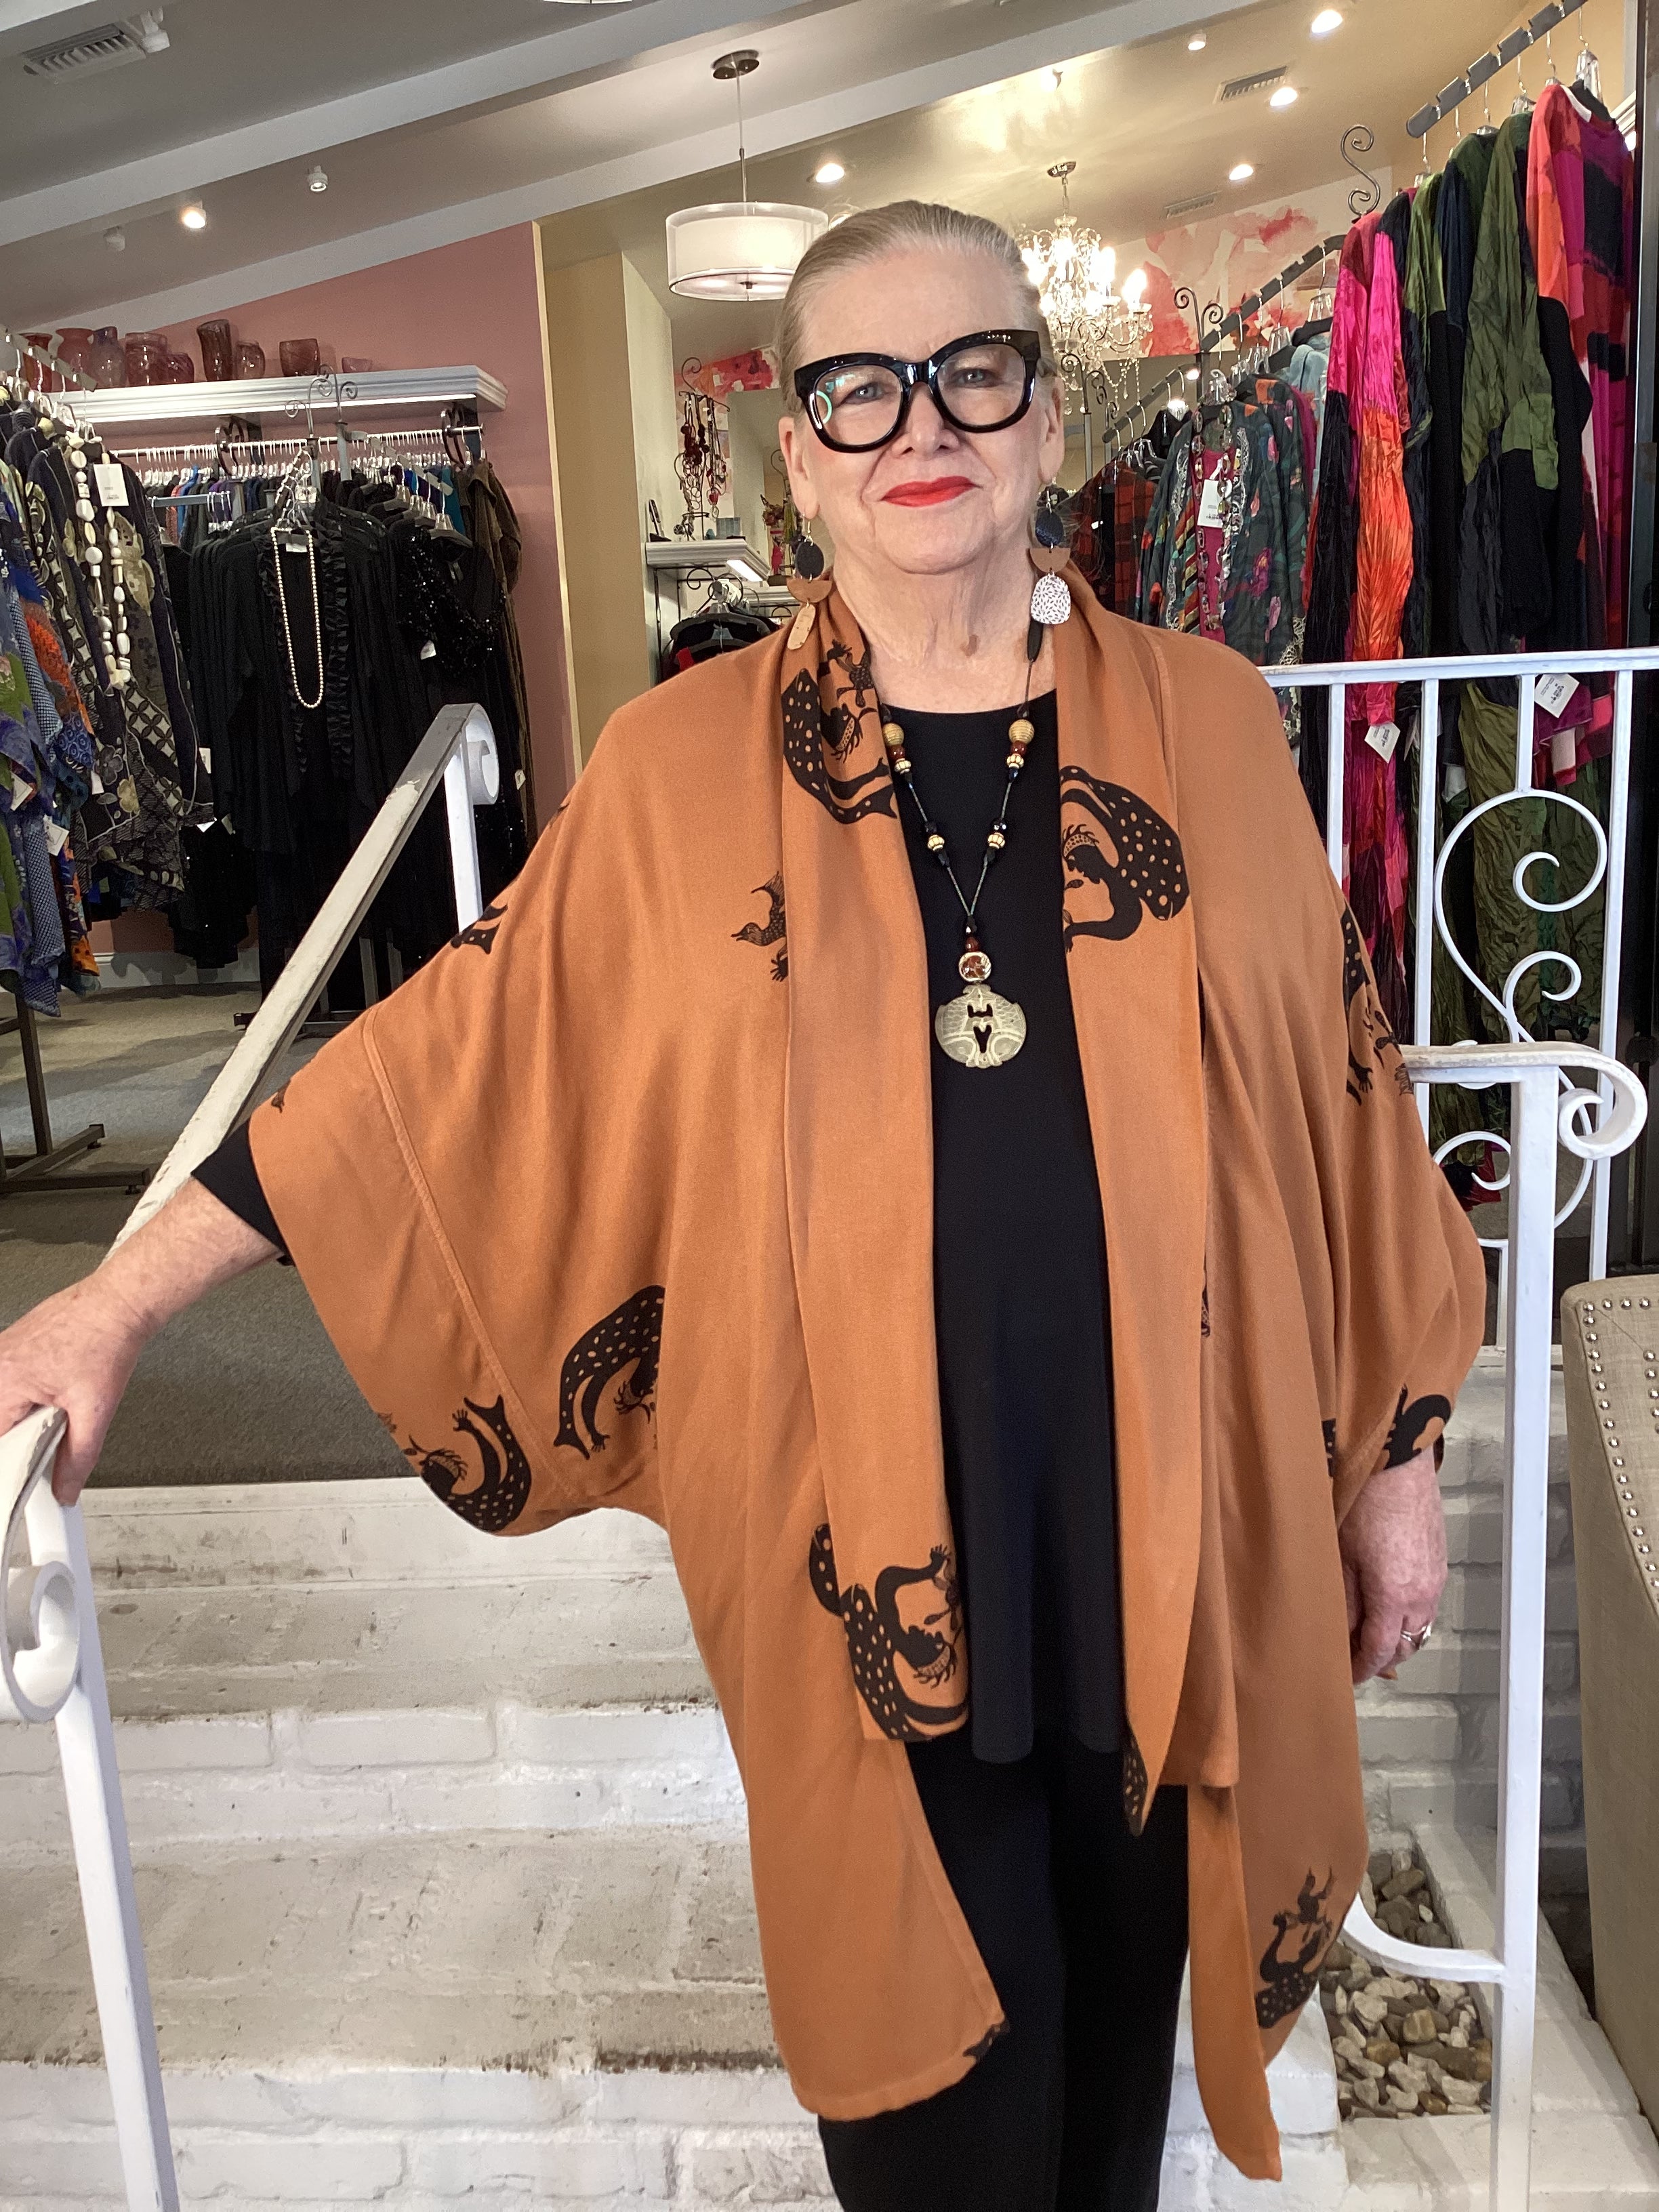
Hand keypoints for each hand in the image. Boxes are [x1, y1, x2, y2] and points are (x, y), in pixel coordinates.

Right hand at [0, 1178, 278, 1507]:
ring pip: (3, 1405)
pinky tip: (56, 1386)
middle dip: (21, 1436)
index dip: (13, 1464)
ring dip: (26, 1415)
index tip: (27, 1473)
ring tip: (60, 1398)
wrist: (122, 1302)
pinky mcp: (13, 1347)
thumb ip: (77, 1457)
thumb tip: (65, 1488)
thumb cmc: (107, 1339)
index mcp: (6, 1381)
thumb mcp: (96, 1410)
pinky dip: (27, 1396)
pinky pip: (9, 1384)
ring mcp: (3, 1353)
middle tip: (53, 1425)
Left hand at [1338, 1447, 1445, 1684]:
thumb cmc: (1364, 1501)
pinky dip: (1408, 1613)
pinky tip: (1387, 1602)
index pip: (1379, 1651)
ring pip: (1419, 1626)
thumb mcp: (1341, 1557)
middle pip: (1404, 1645)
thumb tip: (1342, 1633)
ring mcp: (1435, 1578)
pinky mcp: (1439, 1562)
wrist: (1397, 1461)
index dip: (1361, 1669)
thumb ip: (1345, 1601)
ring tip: (1368, 1632)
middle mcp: (1422, 1594)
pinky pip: (1427, 1602)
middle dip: (1380, 1657)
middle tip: (1354, 1657)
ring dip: (1396, 1635)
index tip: (1347, 1676)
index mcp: (1394, 1597)